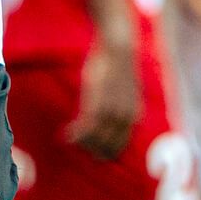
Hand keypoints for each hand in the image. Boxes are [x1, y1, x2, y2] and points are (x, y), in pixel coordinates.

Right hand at [66, 37, 141, 158]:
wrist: (117, 48)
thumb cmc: (117, 65)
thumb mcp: (123, 91)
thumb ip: (119, 106)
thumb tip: (109, 115)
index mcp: (134, 117)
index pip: (120, 145)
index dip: (105, 151)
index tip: (91, 151)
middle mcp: (125, 119)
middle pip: (107, 148)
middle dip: (91, 150)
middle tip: (77, 146)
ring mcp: (111, 114)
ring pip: (95, 141)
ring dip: (80, 143)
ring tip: (69, 140)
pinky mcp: (97, 105)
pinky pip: (85, 129)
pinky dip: (75, 135)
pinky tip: (66, 136)